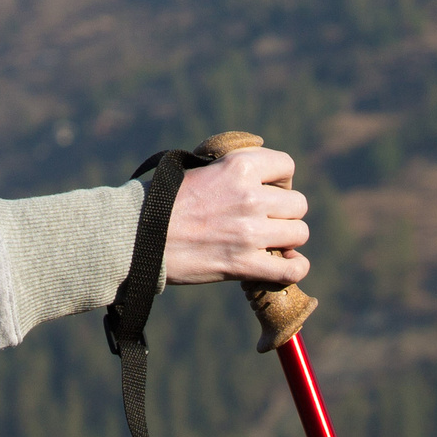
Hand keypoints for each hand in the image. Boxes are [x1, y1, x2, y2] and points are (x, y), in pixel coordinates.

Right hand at [162, 147, 309, 284]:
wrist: (136, 235)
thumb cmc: (162, 201)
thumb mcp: (200, 168)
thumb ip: (233, 168)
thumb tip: (263, 170)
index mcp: (239, 166)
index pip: (286, 166)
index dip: (281, 179)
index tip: (269, 189)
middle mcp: (250, 196)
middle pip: (298, 203)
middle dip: (284, 212)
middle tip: (265, 220)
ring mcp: (249, 232)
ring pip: (300, 233)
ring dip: (287, 239)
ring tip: (269, 242)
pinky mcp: (244, 265)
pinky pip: (292, 270)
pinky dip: (294, 269)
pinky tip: (286, 265)